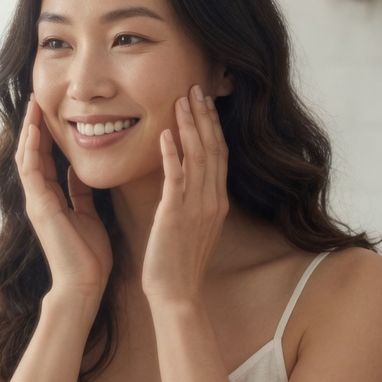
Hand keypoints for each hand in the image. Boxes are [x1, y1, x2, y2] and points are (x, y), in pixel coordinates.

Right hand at [16, 95, 112, 306]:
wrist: (84, 284)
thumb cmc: (89, 256)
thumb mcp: (88, 215)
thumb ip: (79, 194)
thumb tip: (79, 173)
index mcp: (52, 198)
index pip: (46, 158)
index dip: (47, 133)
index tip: (53, 110)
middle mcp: (39, 197)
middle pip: (32, 152)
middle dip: (35, 125)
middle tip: (38, 97)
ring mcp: (36, 201)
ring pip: (27, 157)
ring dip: (30, 130)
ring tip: (34, 104)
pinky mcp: (39, 207)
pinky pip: (32, 172)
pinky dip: (32, 149)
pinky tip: (35, 129)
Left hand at [141, 85, 227, 306]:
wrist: (177, 293)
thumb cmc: (178, 262)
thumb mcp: (192, 224)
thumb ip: (192, 199)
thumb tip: (185, 178)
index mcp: (216, 201)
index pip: (218, 154)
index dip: (212, 125)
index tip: (204, 101)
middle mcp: (211, 200)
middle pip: (213, 149)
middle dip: (204, 116)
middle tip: (195, 88)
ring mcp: (196, 207)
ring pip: (198, 158)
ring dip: (189, 126)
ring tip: (181, 100)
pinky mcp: (176, 216)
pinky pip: (176, 179)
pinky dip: (172, 155)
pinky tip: (164, 134)